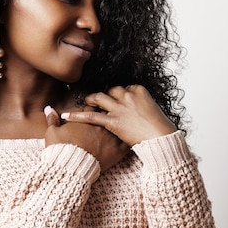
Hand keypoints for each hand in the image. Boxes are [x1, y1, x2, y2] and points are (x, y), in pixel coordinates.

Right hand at [44, 105, 128, 171]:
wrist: (71, 167)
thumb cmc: (61, 149)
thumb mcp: (52, 132)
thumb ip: (52, 118)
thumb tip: (48, 108)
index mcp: (86, 119)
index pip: (92, 107)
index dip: (92, 106)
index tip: (93, 107)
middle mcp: (101, 125)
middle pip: (109, 113)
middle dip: (109, 111)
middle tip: (110, 112)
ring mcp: (110, 137)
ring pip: (121, 124)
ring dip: (122, 122)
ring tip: (123, 122)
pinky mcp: (117, 150)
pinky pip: (127, 142)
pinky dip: (128, 139)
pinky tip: (130, 138)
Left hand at [60, 85, 176, 145]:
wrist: (162, 140)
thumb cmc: (161, 129)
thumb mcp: (153, 112)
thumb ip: (142, 107)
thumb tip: (135, 110)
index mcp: (140, 91)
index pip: (126, 88)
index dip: (122, 95)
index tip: (121, 101)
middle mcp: (128, 96)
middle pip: (112, 90)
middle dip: (107, 96)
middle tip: (102, 101)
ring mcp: (119, 108)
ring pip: (100, 97)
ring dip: (92, 99)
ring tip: (86, 101)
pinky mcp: (113, 121)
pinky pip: (91, 116)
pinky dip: (77, 115)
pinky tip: (66, 116)